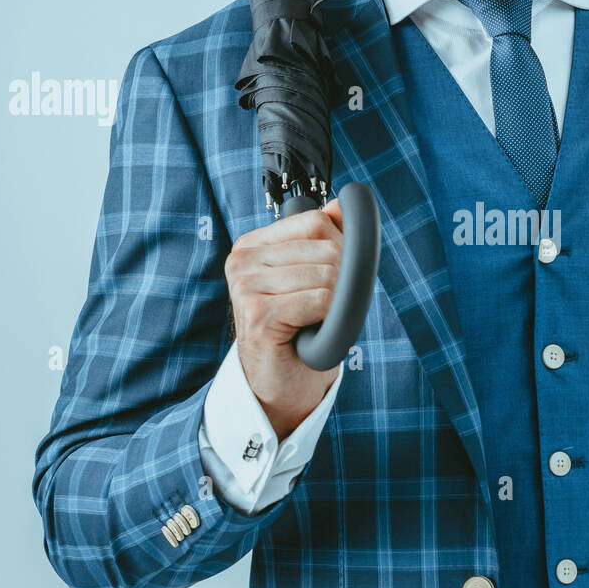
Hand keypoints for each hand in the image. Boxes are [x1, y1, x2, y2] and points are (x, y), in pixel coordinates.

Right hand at [225, 199, 343, 438]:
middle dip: (342, 280)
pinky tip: (310, 334)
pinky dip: (329, 321)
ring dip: (336, 305)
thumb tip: (345, 203)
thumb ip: (326, 238)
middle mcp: (243, 259)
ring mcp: (245, 285)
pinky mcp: (257, 313)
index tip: (333, 278)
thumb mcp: (314, 277)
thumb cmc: (300, 331)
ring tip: (316, 322)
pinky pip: (321, 301)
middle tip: (324, 309)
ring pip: (328, 276)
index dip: (342, 249)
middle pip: (327, 247)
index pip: (317, 221)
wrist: (282, 385)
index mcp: (254, 243)